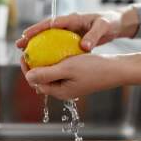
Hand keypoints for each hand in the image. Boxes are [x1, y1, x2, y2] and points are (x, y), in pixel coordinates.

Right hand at [15, 7, 139, 51]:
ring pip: (48, 39)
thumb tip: (83, 47)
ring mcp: (67, 32)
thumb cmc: (109, 23)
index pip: (51, 23)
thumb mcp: (103, 27)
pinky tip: (43, 63)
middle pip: (45, 30)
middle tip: (19, 46)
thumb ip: (93, 36)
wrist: (115, 24)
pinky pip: (56, 46)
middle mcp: (67, 24)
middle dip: (31, 37)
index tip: (26, 35)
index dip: (38, 28)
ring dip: (37, 46)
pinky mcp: (70, 40)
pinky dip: (48, 53)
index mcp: (72, 18)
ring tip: (25, 55)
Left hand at [20, 51, 140, 99]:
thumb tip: (27, 77)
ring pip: (52, 74)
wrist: (116, 69)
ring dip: (45, 62)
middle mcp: (64, 91)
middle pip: (42, 79)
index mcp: (59, 92)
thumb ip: (46, 74)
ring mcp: (71, 85)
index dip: (26, 69)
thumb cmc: (93, 69)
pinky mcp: (77, 78)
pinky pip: (62, 70)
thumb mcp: (67, 69)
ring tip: (41, 48)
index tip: (24, 54)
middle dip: (34, 66)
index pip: (36, 82)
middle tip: (30, 50)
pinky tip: (57, 49)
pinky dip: (57, 61)